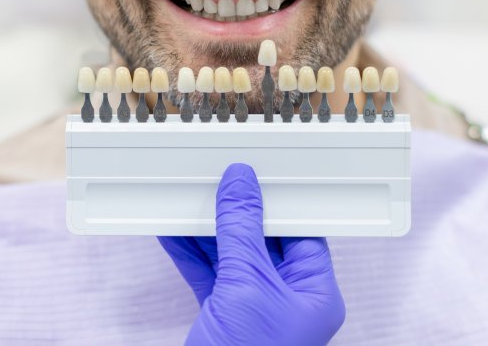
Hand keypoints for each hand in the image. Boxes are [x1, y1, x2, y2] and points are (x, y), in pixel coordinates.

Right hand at [159, 163, 344, 345]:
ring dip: (207, 228)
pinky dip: (190, 251)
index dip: (277, 198)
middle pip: (262, 237)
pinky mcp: (224, 313)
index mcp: (314, 290)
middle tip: (215, 180)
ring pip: (231, 252)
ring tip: (188, 197)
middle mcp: (288, 295)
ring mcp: (254, 305)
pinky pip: (208, 272)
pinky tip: (173, 230)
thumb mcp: (246, 285)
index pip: (301, 228)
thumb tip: (240, 185)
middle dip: (235, 210)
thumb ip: (241, 230)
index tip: (255, 173)